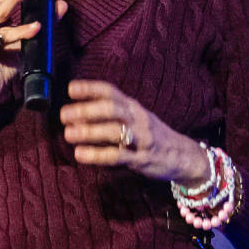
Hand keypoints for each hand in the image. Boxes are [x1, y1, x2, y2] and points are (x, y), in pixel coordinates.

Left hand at [59, 80, 209, 185]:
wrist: (184, 155)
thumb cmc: (151, 135)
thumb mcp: (135, 118)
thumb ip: (110, 116)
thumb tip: (76, 115)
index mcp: (132, 106)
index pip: (110, 92)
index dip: (90, 88)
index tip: (70, 88)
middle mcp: (137, 118)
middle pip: (111, 109)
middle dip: (86, 110)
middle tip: (64, 115)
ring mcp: (141, 138)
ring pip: (114, 131)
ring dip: (90, 132)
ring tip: (69, 134)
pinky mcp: (142, 159)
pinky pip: (118, 156)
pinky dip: (97, 155)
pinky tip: (81, 154)